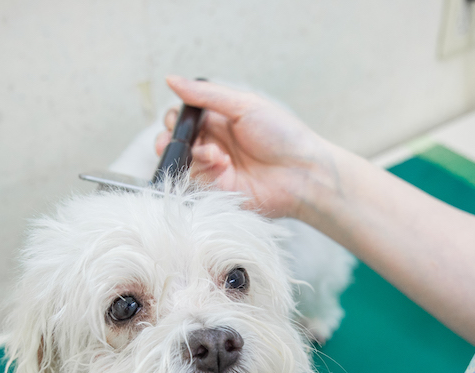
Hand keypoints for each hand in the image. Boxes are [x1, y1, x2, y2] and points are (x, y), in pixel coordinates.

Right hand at [157, 76, 336, 218]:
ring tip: (213, 154)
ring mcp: (215, 169)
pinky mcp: (217, 191)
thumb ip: (206, 95)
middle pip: (176, 141)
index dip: (175, 118)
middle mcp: (214, 143)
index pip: (183, 118)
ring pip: (182, 162)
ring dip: (192, 155)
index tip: (177, 119)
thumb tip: (171, 79)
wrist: (303, 173)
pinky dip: (203, 172)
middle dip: (171, 139)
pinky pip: (195, 182)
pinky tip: (222, 167)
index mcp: (219, 120)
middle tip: (177, 141)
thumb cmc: (282, 135)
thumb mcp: (244, 105)